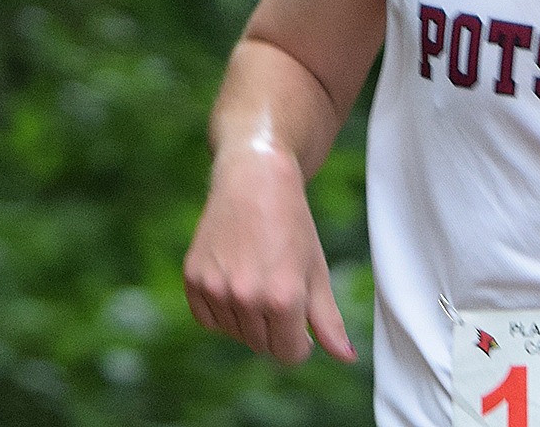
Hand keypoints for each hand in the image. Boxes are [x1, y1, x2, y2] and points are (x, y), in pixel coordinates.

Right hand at [183, 146, 356, 363]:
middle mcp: (246, 297)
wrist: (254, 181)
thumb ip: (329, 320)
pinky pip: (208, 320)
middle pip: (262, 346)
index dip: (299, 342)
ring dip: (248, 319)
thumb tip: (346, 357)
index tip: (300, 322)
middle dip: (275, 328)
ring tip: (258, 276)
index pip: (289, 353)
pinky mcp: (193, 279)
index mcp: (283, 298)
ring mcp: (216, 288)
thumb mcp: (316, 271)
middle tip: (279, 287)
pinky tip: (235, 279)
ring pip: (235, 333)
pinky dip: (222, 310)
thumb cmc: (291, 226)